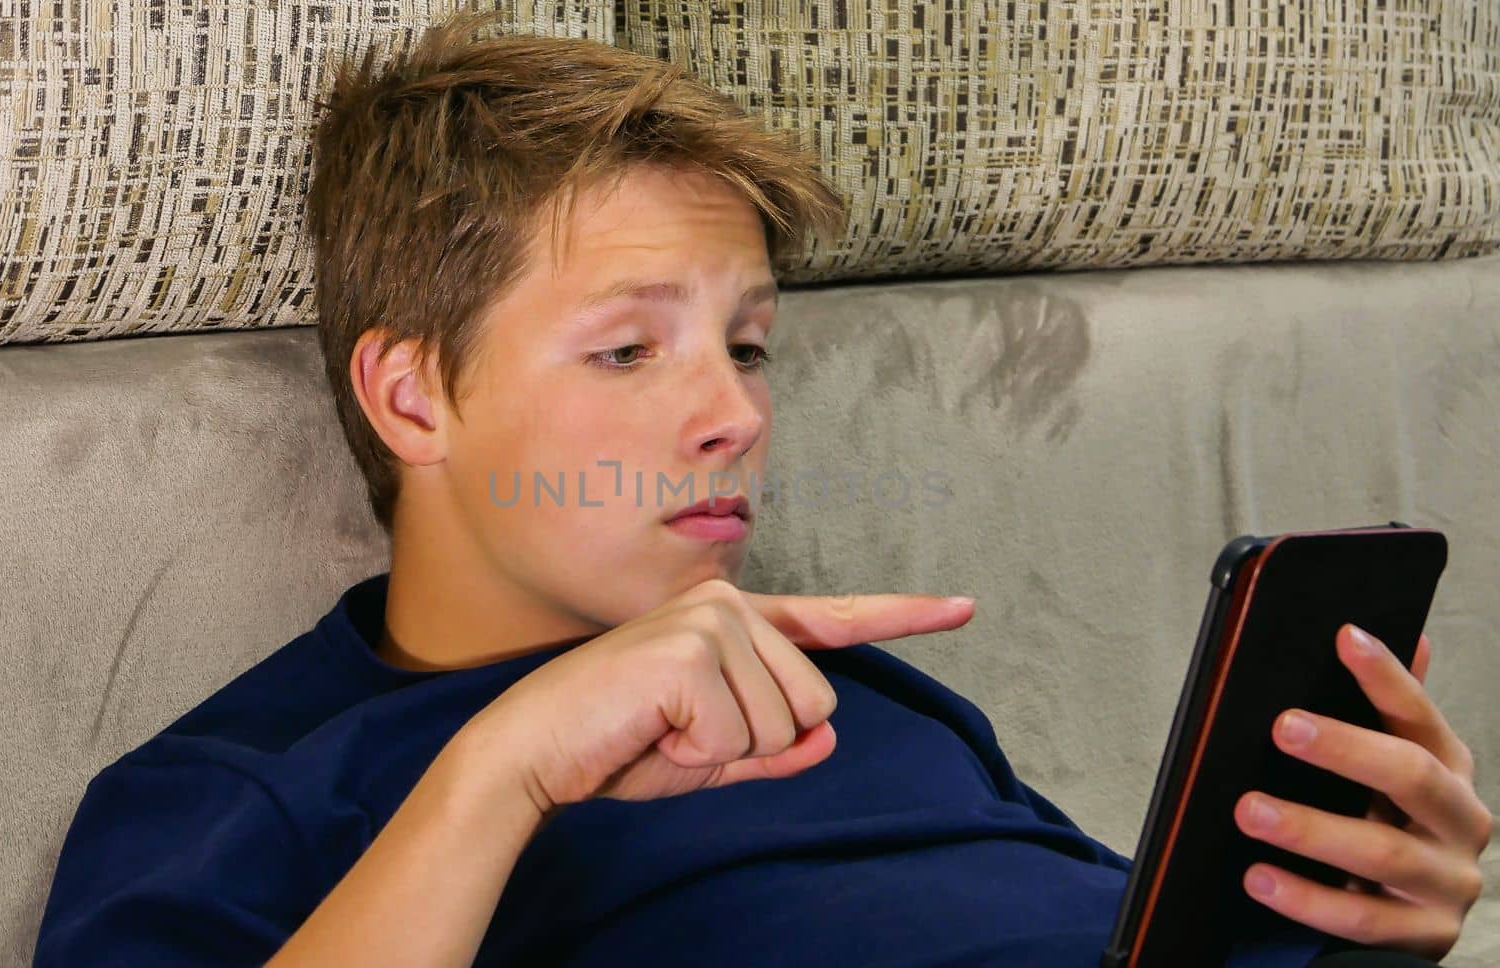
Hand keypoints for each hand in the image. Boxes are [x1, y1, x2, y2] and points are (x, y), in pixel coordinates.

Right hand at [459, 578, 975, 813]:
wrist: (536, 752)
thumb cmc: (618, 747)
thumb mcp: (710, 755)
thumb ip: (772, 749)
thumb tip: (828, 741)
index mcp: (734, 621)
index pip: (831, 620)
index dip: (903, 615)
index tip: (963, 607)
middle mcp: (728, 601)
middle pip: (814, 703)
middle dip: (756, 742)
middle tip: (680, 732)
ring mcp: (710, 618)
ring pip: (784, 723)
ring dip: (725, 750)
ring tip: (661, 728)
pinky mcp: (692, 648)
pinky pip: (742, 738)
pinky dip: (698, 755)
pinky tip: (651, 729)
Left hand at [1233, 623, 1493, 959]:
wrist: (1407, 917)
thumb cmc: (1385, 821)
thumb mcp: (1387, 766)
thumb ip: (1386, 709)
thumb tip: (1387, 632)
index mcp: (1449, 768)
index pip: (1420, 715)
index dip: (1387, 676)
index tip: (1345, 636)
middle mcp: (1461, 820)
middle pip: (1412, 777)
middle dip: (1346, 749)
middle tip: (1281, 726)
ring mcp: (1449, 882)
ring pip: (1383, 852)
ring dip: (1311, 828)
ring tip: (1248, 809)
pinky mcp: (1426, 935)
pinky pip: (1363, 919)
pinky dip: (1306, 900)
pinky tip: (1258, 878)